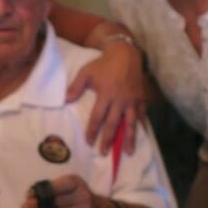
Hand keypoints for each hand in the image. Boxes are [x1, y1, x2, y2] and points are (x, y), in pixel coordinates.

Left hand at [21, 175, 103, 207]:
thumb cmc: (78, 197)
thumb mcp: (69, 186)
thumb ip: (51, 189)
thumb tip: (30, 196)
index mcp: (76, 183)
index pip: (55, 187)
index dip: (39, 192)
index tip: (28, 196)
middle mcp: (82, 197)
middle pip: (54, 203)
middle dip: (36, 206)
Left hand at [67, 40, 145, 154]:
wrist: (125, 53)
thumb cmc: (103, 64)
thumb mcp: (86, 72)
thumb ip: (76, 87)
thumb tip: (65, 100)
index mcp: (105, 95)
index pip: (97, 118)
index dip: (92, 131)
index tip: (89, 142)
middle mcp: (119, 101)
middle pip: (113, 124)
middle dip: (108, 140)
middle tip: (104, 153)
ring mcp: (132, 100)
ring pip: (131, 123)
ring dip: (129, 138)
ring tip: (128, 152)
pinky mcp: (140, 98)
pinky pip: (142, 114)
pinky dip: (142, 125)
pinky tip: (141, 134)